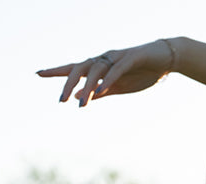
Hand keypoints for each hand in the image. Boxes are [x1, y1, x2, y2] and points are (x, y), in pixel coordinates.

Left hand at [37, 40, 177, 106]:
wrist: (167, 60)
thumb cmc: (143, 72)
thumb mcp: (119, 87)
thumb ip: (100, 92)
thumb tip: (81, 99)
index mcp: (101, 67)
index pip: (74, 67)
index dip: (57, 70)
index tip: (38, 73)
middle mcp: (105, 59)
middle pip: (81, 68)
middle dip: (68, 82)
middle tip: (60, 100)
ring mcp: (118, 57)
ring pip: (96, 70)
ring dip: (87, 87)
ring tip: (81, 104)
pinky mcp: (132, 58)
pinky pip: (116, 69)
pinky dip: (107, 80)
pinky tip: (100, 92)